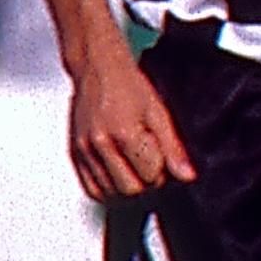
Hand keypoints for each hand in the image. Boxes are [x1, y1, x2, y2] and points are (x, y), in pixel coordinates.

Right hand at [66, 44, 195, 198]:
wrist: (96, 67)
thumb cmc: (128, 84)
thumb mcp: (159, 112)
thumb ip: (173, 148)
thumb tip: (187, 176)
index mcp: (124, 133)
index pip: (151, 175)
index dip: (162, 170)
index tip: (162, 156)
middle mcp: (100, 144)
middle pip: (130, 189)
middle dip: (146, 181)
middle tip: (149, 162)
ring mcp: (84, 150)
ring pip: (110, 193)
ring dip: (126, 185)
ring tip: (133, 164)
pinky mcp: (74, 154)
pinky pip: (90, 189)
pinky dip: (106, 188)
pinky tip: (117, 173)